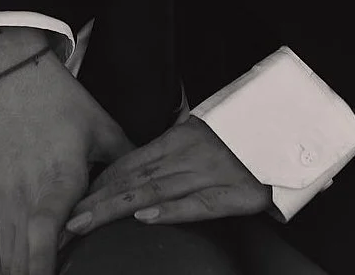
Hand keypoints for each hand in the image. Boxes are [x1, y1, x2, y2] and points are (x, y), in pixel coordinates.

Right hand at [0, 49, 133, 274]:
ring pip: (4, 261)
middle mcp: (25, 199)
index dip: (49, 274)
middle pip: (23, 264)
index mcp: (59, 183)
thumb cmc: (57, 98)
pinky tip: (13, 271)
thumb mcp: (100, 125)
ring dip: (21, 274)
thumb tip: (149, 181)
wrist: (7, 73)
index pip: (46, 246)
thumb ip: (125, 160)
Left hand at [62, 117, 272, 237]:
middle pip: (135, 178)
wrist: (288, 133)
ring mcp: (210, 173)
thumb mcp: (204, 134)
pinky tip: (144, 217)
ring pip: (155, 190)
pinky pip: (197, 204)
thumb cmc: (245, 135)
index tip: (73, 198)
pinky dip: (169, 211)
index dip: (101, 181)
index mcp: (181, 138)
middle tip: (66, 218)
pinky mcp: (234, 194)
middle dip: (97, 200)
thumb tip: (139, 162)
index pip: (131, 161)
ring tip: (87, 222)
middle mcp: (190, 154)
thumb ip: (173, 146)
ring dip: (116, 208)